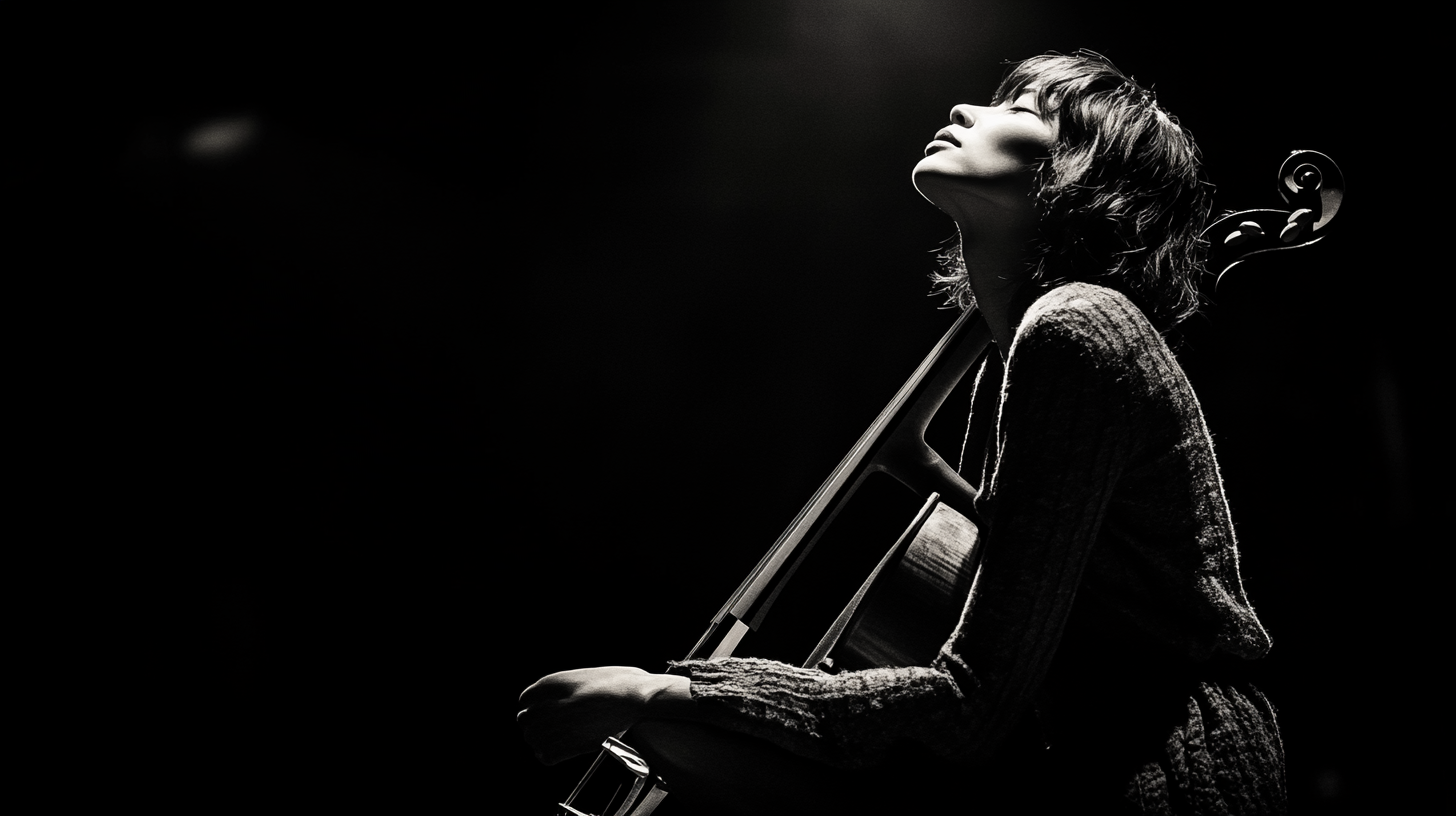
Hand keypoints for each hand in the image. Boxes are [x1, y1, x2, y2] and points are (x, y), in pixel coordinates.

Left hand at [517, 666, 689, 764]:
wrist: (638, 698)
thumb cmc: (619, 683)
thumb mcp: (584, 675)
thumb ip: (561, 686)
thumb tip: (550, 697)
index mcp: (555, 682)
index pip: (526, 697)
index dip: (530, 704)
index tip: (537, 708)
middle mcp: (555, 704)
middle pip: (525, 720)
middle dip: (530, 723)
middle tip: (540, 724)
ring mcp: (563, 724)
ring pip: (533, 738)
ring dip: (537, 739)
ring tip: (547, 738)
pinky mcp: (574, 744)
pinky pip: (547, 756)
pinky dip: (547, 755)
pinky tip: (555, 751)